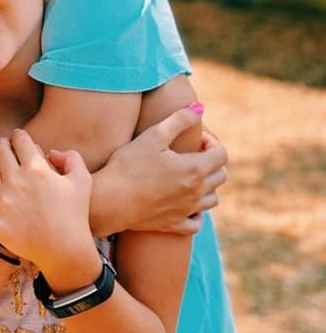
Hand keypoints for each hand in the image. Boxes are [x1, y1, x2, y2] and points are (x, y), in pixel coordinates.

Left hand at [0, 130, 98, 276]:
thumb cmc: (75, 215)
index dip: (19, 135)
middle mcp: (16, 181)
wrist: (64, 252)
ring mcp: (2, 200)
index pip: (20, 140)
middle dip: (1, 143)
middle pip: (0, 150)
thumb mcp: (82, 180)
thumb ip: (72, 158)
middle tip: (1, 144)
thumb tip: (51, 151)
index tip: (18, 137)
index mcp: (37, 168)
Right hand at [101, 106, 227, 234]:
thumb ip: (179, 119)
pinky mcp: (174, 224)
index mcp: (195, 169)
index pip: (221, 154)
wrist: (111, 199)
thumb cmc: (130, 164)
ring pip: (213, 199)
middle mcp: (197, 192)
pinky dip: (197, 212)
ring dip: (207, 185)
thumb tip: (199, 108)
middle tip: (190, 153)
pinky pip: (197, 222)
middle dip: (211, 161)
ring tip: (187, 174)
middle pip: (221, 176)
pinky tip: (184, 202)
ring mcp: (187, 211)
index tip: (194, 137)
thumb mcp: (154, 135)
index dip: (211, 142)